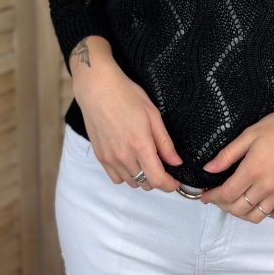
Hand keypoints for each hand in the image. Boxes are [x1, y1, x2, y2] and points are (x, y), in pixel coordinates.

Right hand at [71, 48, 182, 192]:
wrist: (97, 89)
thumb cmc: (126, 96)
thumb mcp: (153, 114)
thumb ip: (165, 142)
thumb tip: (176, 162)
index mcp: (140, 145)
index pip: (157, 179)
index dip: (169, 185)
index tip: (175, 181)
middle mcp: (124, 156)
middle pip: (145, 183)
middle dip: (157, 178)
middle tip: (160, 163)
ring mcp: (110, 158)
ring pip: (131, 182)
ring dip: (141, 178)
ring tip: (144, 160)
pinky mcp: (100, 156)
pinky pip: (116, 178)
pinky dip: (126, 175)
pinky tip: (129, 160)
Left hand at [197, 101, 273, 221]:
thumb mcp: (250, 134)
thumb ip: (228, 154)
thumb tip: (209, 169)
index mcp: (253, 170)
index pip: (226, 194)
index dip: (212, 197)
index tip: (205, 195)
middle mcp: (267, 186)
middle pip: (238, 209)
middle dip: (223, 206)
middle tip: (218, 198)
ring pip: (256, 216)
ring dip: (242, 212)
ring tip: (236, 202)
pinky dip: (265, 213)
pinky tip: (260, 202)